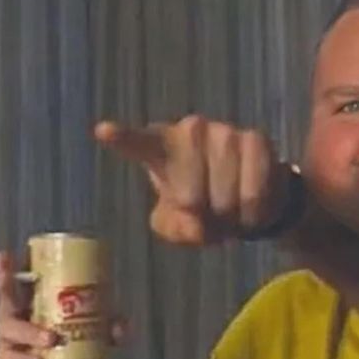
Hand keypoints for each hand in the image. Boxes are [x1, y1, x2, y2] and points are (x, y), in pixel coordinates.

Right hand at [0, 251, 125, 358]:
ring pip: (10, 330)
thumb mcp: (100, 332)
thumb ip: (112, 326)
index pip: (20, 280)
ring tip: (50, 342)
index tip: (5, 256)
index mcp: (35, 302)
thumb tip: (121, 326)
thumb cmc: (80, 345)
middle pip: (8, 302)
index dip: (8, 268)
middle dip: (9, 290)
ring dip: (30, 333)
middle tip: (35, 312)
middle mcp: (18, 318)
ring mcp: (12, 341)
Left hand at [94, 117, 292, 244]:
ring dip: (229, 218)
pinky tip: (250, 209)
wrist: (247, 195)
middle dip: (202, 217)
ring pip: (225, 198)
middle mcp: (191, 130)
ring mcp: (224, 132)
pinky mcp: (256, 140)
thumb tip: (195, 226)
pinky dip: (253, 214)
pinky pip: (254, 192)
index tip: (102, 131)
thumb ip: (173, 228)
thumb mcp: (176, 223)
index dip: (122, 138)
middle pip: (191, 197)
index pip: (138, 144)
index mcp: (160, 146)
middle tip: (208, 215)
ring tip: (229, 211)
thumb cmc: (200, 206)